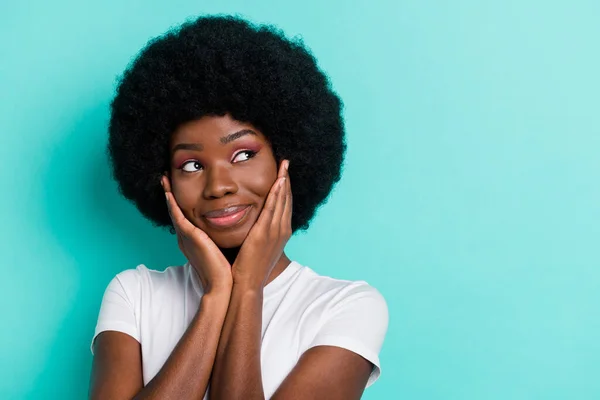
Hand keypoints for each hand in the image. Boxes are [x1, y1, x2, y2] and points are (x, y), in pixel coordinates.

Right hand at [162, 175, 232, 293]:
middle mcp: (185, 238)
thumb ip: (219, 239)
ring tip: (164, 179)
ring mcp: (185, 237)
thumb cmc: (224, 270)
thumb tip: (230, 229)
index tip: (177, 189)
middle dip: (169, 195)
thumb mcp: (219, 250)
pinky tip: (169, 192)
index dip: (179, 202)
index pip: (184, 217)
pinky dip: (172, 204)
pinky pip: (177, 216)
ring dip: (168, 194)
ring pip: (174, 211)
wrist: (222, 285)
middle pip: (175, 211)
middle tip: (165, 178)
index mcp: (192, 241)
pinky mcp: (189, 237)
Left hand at [232, 160, 291, 288]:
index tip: (283, 173)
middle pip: (286, 199)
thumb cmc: (248, 268)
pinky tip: (278, 181)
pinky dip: (277, 194)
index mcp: (280, 233)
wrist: (247, 285)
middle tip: (286, 163)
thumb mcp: (257, 247)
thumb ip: (257, 232)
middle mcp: (282, 230)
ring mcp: (275, 231)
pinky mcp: (265, 233)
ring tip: (284, 165)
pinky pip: (273, 209)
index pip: (284, 205)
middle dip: (286, 180)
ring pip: (282, 201)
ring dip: (284, 182)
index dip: (284, 188)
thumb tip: (251, 224)